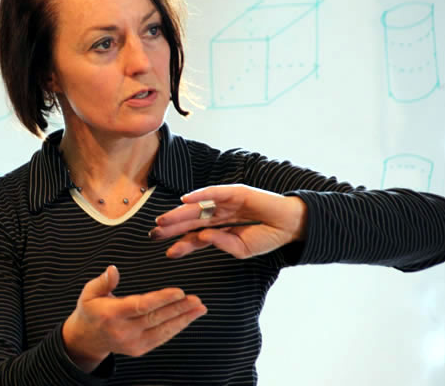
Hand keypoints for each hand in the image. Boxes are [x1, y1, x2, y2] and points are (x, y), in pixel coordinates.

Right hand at [62, 265, 206, 371]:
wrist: (87, 339)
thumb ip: (103, 281)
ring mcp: (132, 343)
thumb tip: (113, 269)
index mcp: (111, 314)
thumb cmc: (91, 311)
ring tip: (200, 308)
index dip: (162, 299)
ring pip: (163, 330)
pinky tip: (188, 318)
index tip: (179, 291)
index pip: (141, 306)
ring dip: (183, 319)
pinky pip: (161, 338)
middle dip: (179, 308)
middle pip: (156, 318)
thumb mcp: (89, 293)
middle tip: (197, 299)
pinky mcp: (139, 350)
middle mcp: (123, 331)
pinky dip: (176, 328)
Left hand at [150, 184, 306, 258]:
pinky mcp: (235, 192)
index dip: (181, 244)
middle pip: (190, 221)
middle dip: (172, 228)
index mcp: (220, 229)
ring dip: (179, 214)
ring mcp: (225, 202)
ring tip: (163, 221)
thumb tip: (201, 237)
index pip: (195, 236)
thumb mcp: (242, 249)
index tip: (168, 252)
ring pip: (197, 208)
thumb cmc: (267, 237)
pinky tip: (184, 200)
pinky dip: (199, 195)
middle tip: (154, 235)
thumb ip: (221, 244)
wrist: (290, 224)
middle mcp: (219, 214)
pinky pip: (213, 193)